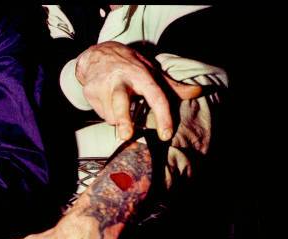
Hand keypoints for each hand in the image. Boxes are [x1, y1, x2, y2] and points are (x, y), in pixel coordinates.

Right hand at [75, 41, 202, 140]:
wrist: (96, 55)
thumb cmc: (129, 65)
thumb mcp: (151, 71)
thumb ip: (172, 85)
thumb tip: (198, 91)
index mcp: (140, 74)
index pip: (155, 95)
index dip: (162, 115)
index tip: (166, 134)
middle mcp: (120, 78)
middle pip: (121, 101)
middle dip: (123, 119)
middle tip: (126, 135)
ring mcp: (102, 85)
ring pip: (112, 115)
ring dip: (119, 119)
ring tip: (120, 105)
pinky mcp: (89, 91)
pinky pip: (102, 114)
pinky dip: (107, 113)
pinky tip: (107, 101)